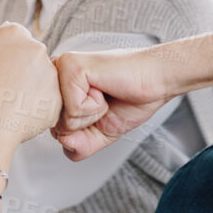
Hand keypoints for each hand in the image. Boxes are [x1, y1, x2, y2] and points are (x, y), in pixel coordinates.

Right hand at [0, 22, 60, 145]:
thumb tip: (6, 31)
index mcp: (13, 33)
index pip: (18, 39)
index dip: (9, 57)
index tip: (2, 70)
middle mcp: (36, 48)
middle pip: (33, 57)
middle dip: (23, 71)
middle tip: (5, 88)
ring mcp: (49, 72)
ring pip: (43, 79)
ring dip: (32, 88)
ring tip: (11, 103)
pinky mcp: (57, 96)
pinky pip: (48, 101)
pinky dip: (37, 107)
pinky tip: (20, 113)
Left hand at [52, 48, 175, 160]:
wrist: (159, 80)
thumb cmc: (132, 99)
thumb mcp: (101, 133)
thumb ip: (78, 146)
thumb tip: (63, 141)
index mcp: (56, 88)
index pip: (55, 130)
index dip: (83, 131)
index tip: (100, 109)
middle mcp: (53, 75)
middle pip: (56, 128)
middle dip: (86, 124)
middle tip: (104, 101)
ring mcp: (60, 68)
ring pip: (62, 120)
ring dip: (92, 115)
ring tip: (105, 93)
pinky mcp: (70, 66)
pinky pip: (73, 109)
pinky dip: (96, 106)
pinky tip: (105, 88)